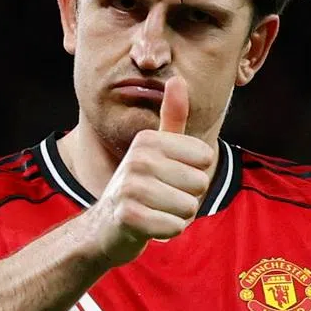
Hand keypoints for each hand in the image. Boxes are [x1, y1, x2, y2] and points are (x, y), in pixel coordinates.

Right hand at [86, 76, 214, 266]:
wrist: (105, 227)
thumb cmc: (141, 186)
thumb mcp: (156, 149)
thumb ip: (171, 117)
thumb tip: (177, 78)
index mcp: (148, 140)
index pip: (206, 157)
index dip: (194, 173)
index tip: (169, 177)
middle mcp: (137, 159)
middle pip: (200, 182)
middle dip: (187, 197)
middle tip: (161, 198)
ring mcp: (130, 188)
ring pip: (189, 206)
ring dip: (178, 215)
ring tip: (155, 211)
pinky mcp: (128, 217)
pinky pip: (176, 226)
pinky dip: (168, 231)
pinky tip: (149, 226)